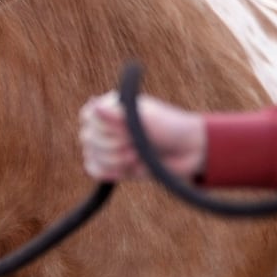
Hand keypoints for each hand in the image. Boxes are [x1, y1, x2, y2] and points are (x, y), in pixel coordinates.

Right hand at [79, 90, 206, 181]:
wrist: (189, 152)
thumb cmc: (170, 128)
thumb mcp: (145, 119)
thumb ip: (118, 114)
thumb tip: (93, 104)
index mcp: (112, 107)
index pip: (87, 117)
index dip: (102, 128)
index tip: (126, 130)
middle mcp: (107, 125)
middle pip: (87, 139)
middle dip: (113, 146)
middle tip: (137, 146)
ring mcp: (109, 145)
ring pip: (91, 156)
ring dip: (115, 160)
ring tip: (138, 157)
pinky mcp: (113, 165)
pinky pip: (94, 169)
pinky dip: (107, 172)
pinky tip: (123, 171)